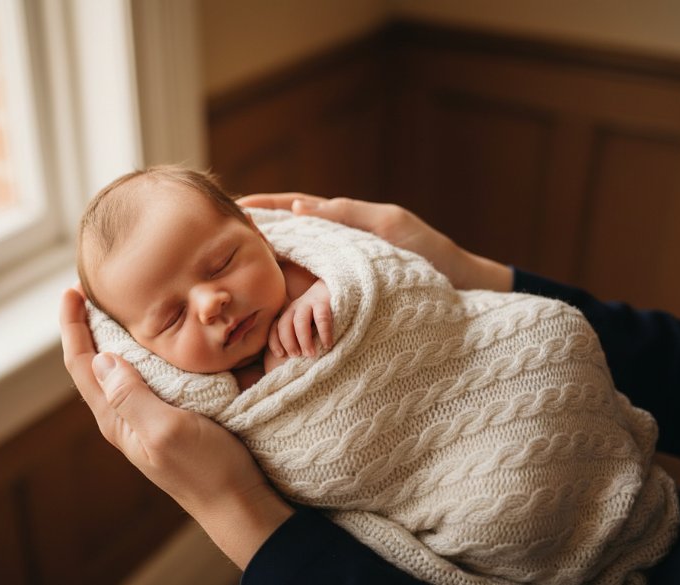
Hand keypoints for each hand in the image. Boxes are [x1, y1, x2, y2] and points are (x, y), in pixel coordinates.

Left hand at [59, 288, 292, 567]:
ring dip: (115, 337)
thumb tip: (102, 357)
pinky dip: (144, 351)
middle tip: (95, 289)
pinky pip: (146, 377)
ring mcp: (147, 418)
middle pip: (94, 365)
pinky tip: (160, 340)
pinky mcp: (171, 417)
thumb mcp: (168, 430)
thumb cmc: (207, 470)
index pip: (81, 364)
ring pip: (119, 370)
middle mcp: (124, 417)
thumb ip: (132, 396)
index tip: (73, 291)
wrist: (239, 505)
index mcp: (116, 418)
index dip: (73, 326)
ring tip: (121, 306)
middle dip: (89, 326)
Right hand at [238, 193, 512, 291]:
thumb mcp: (390, 225)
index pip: (294, 209)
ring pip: (291, 268)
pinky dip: (282, 296)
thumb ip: (346, 214)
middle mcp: (337, 249)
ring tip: (230, 272)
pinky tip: (264, 304)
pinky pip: (304, 296)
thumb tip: (296, 209)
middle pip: (286, 238)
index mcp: (345, 223)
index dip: (264, 207)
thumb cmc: (430, 254)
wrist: (461, 290)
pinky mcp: (343, 301)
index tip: (233, 206)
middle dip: (254, 236)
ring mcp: (339, 275)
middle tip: (218, 240)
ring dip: (263, 268)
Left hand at [269, 279, 332, 357]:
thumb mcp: (306, 322)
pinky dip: (324, 333)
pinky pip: (321, 318)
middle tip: (296, 356)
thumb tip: (292, 358)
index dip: (274, 341)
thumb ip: (299, 334)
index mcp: (289, 313)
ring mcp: (309, 302)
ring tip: (310, 354)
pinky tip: (327, 344)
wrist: (335, 287)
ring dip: (303, 340)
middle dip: (288, 342)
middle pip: (284, 324)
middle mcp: (296, 307)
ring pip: (300, 321)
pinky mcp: (324, 301)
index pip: (275, 327)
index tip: (280, 355)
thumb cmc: (321, 312)